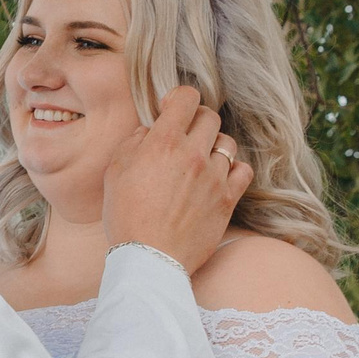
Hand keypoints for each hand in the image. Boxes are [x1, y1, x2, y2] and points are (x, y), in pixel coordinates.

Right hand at [101, 85, 253, 272]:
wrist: (150, 259)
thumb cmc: (126, 216)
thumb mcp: (115, 172)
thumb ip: (134, 142)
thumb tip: (150, 130)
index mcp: (164, 142)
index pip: (186, 98)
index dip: (178, 98)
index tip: (170, 110)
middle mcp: (194, 154)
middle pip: (210, 117)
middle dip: (196, 120)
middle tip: (185, 135)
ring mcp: (215, 177)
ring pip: (227, 143)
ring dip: (214, 145)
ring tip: (201, 159)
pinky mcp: (228, 199)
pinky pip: (243, 170)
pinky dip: (234, 168)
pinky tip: (219, 176)